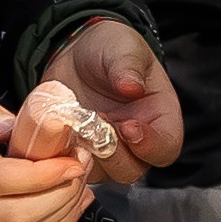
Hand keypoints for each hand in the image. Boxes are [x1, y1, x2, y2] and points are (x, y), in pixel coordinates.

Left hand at [23, 17, 183, 185]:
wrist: (77, 54)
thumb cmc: (111, 50)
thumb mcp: (124, 47)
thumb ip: (129, 65)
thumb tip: (131, 86)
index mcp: (160, 119)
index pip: (165, 148)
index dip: (150, 146)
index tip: (128, 126)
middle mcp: (136, 144)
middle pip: (130, 169)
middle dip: (111, 153)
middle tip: (95, 123)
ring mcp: (106, 153)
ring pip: (98, 174)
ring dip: (84, 154)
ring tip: (73, 123)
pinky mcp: (78, 154)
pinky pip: (69, 166)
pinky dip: (60, 153)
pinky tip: (54, 128)